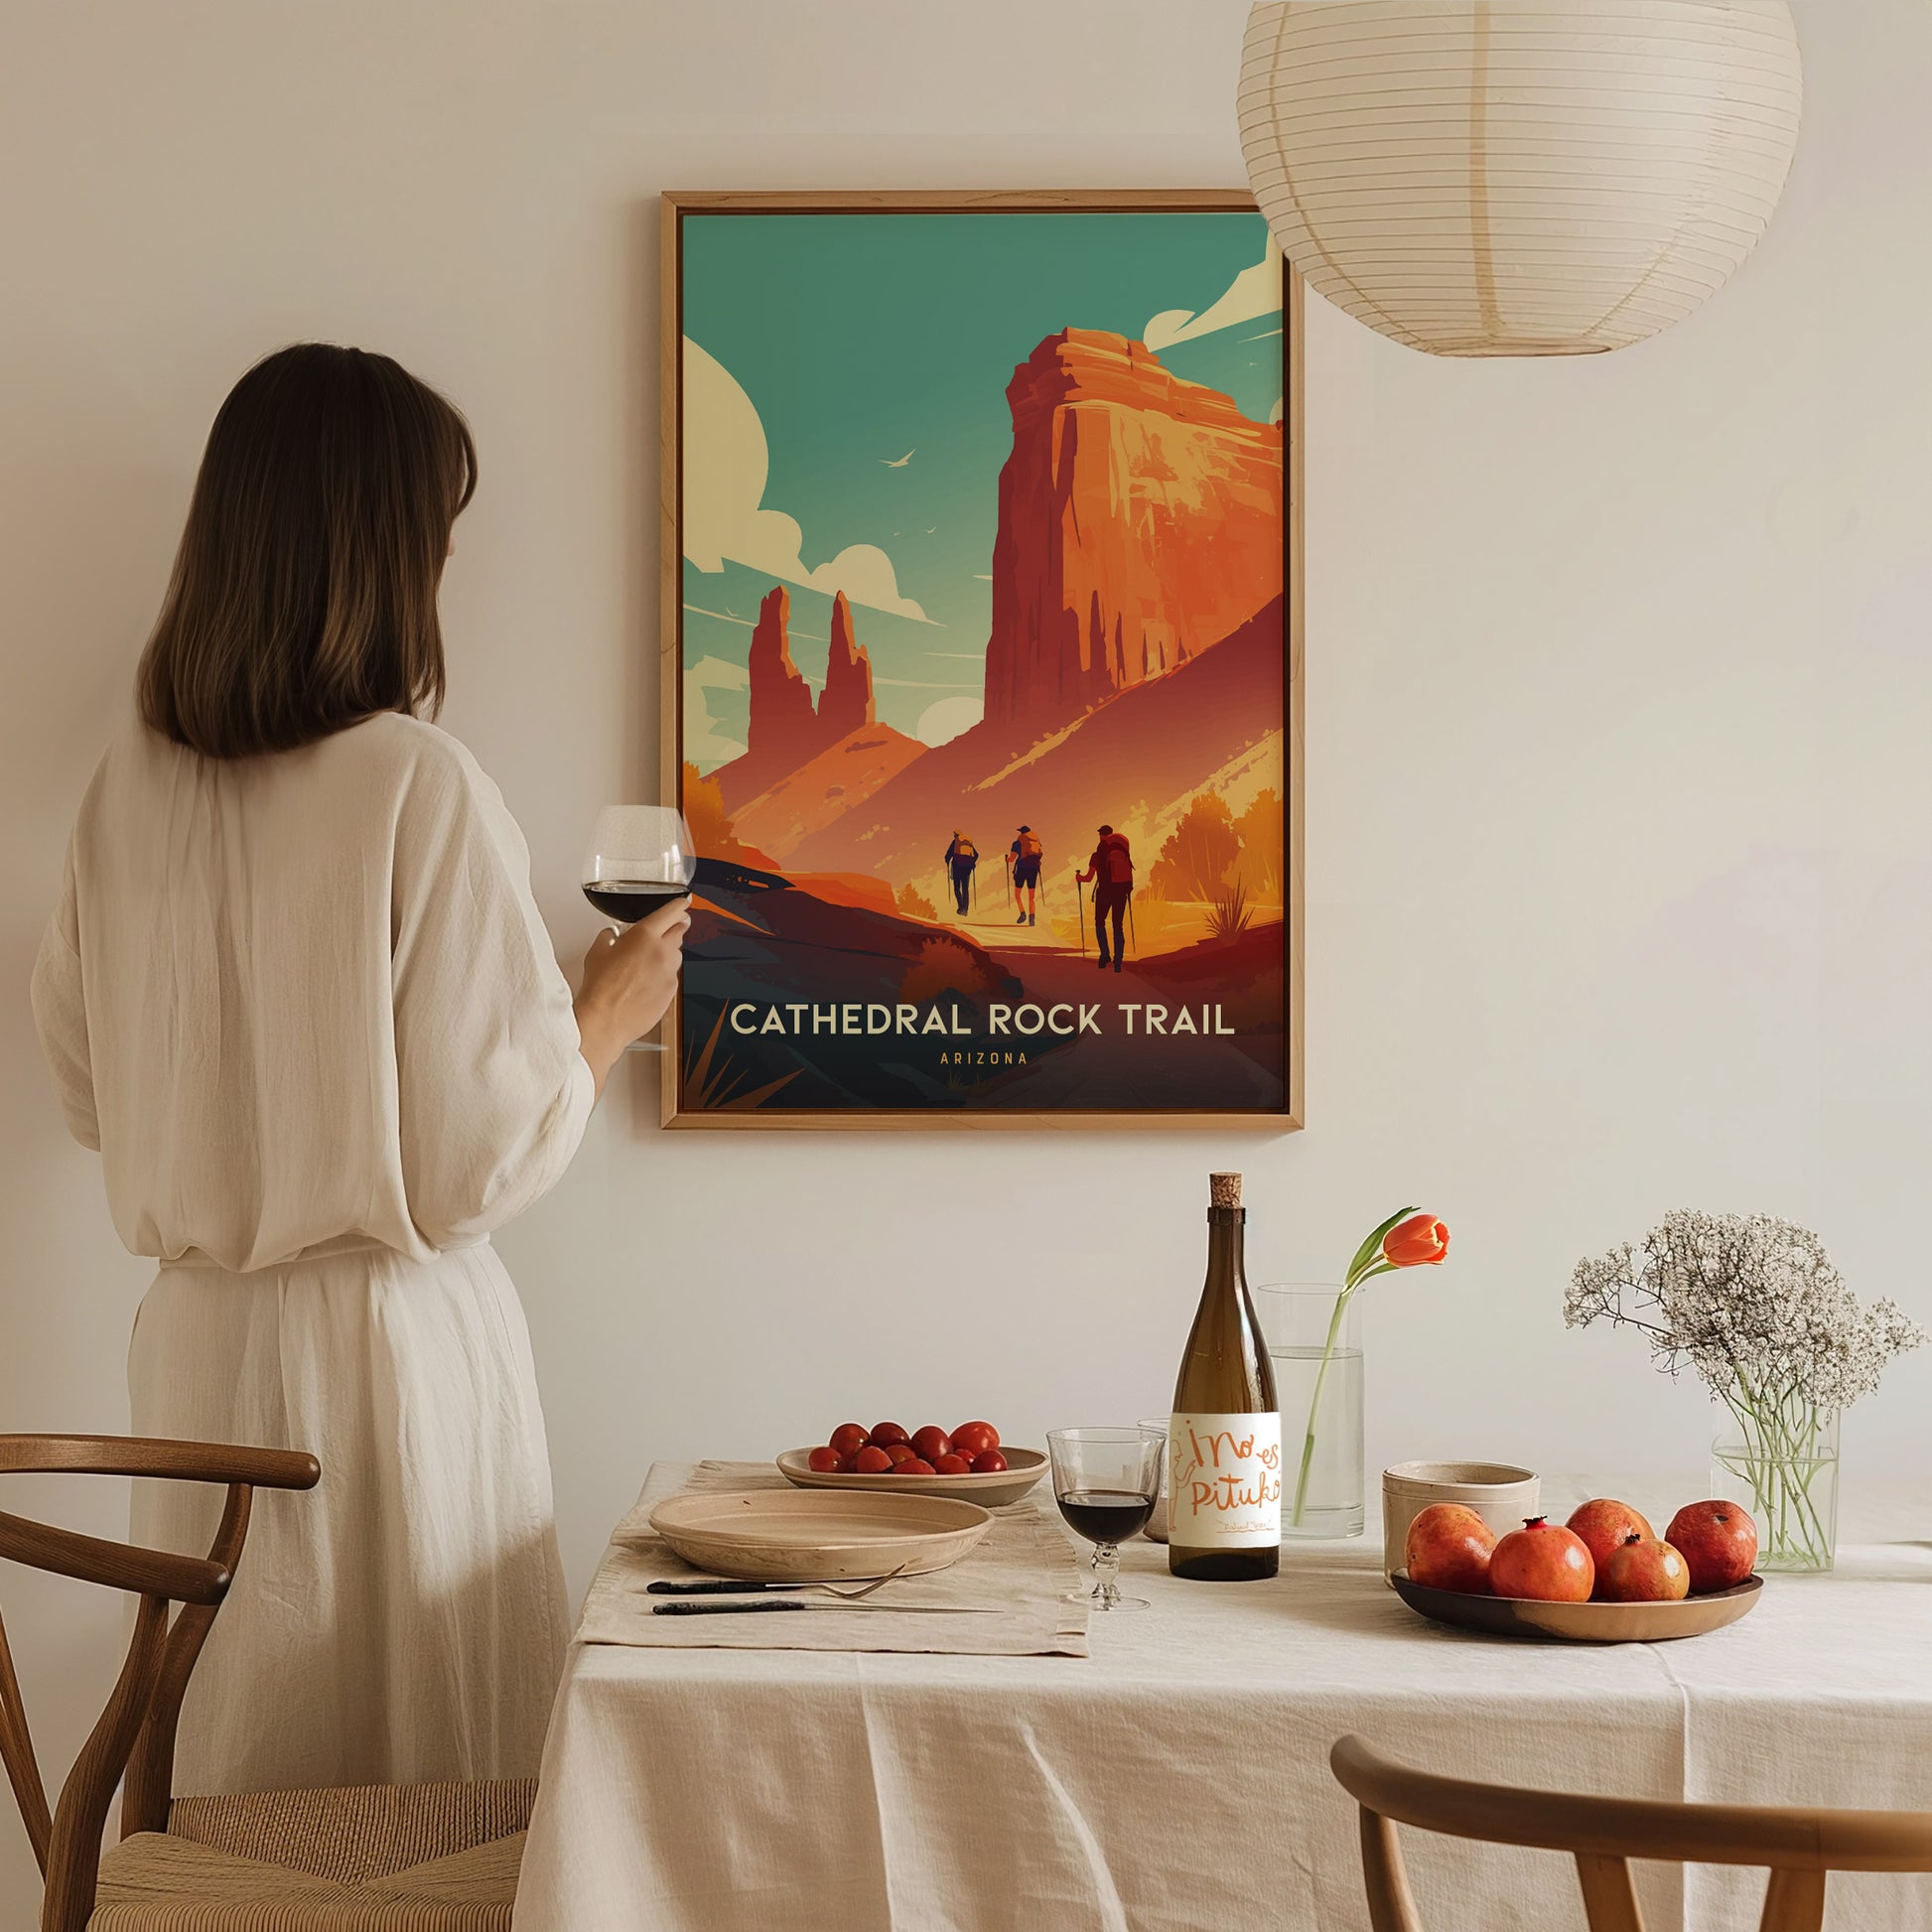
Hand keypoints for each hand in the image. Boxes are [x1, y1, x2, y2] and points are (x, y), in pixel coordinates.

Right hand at [574, 895, 691, 1095]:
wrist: (605, 1019)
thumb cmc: (600, 987)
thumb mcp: (597, 951)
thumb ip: (609, 937)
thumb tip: (612, 935)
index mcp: (645, 935)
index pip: (671, 912)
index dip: (679, 905)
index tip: (684, 903)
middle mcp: (662, 952)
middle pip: (680, 931)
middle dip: (675, 927)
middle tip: (668, 929)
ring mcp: (670, 973)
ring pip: (677, 955)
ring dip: (668, 953)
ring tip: (648, 962)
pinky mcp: (672, 992)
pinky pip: (672, 977)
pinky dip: (664, 975)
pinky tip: (646, 982)